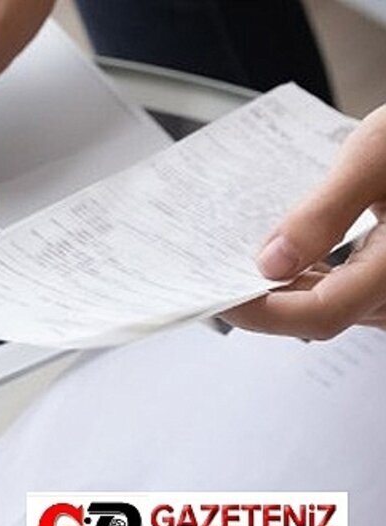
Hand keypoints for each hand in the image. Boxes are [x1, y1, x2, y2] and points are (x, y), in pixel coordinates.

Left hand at [222, 104, 385, 339]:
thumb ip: (324, 212)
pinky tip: (273, 255)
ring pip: (324, 304)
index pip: (319, 314)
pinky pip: (337, 288)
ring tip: (229, 261)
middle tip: (207, 275)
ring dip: (277, 288)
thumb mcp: (374, 158)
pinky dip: (300, 276)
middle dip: (259, 299)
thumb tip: (270, 262)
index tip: (214, 295)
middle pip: (315, 313)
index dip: (260, 312)